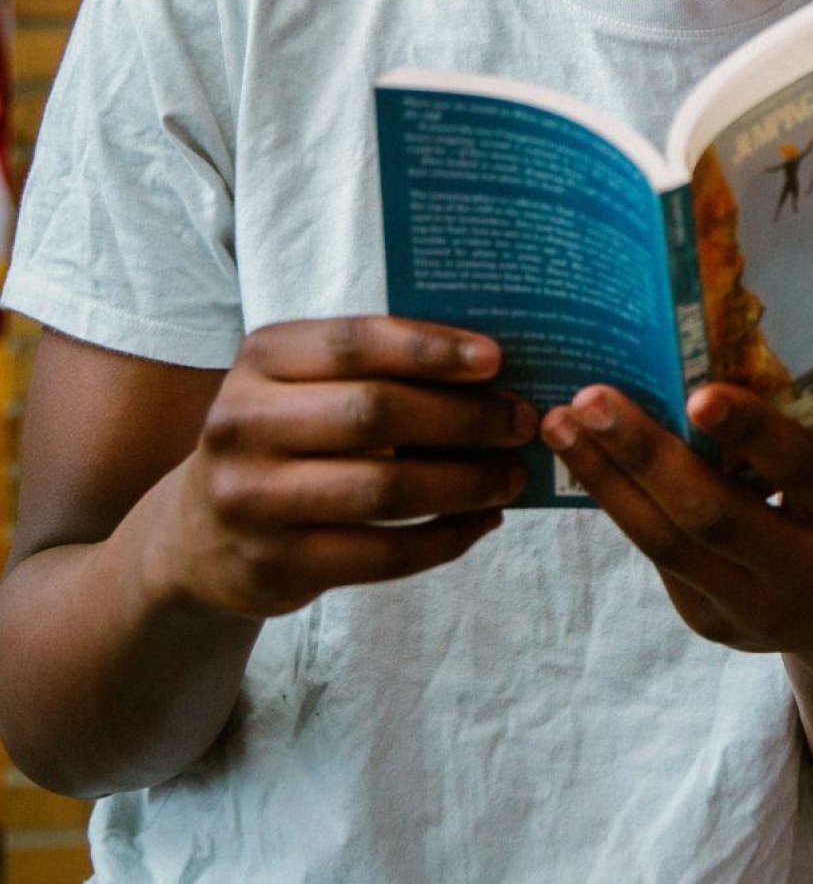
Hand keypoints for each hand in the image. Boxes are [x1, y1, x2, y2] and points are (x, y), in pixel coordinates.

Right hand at [145, 317, 532, 621]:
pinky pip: (382, 552)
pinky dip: (445, 538)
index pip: (355, 342)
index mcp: (260, 360)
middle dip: (465, 419)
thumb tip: (494, 369)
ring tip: (512, 476)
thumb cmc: (285, 438)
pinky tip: (481, 522)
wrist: (196, 535)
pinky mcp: (274, 565)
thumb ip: (377, 368)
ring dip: (467, 483)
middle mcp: (244, 424)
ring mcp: (252, 499)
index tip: (496, 359)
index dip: (430, 349)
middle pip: (376, 413)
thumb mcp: (304, 386)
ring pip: (386, 489)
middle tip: (521, 422)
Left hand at [541, 383, 812, 656]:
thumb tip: (740, 341)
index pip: (805, 470)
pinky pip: (658, 558)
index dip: (753, 432)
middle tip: (592, 399)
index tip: (698, 394)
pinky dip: (620, 503)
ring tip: (560, 425)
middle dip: (646, 455)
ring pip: (666, 543)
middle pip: (713, 515)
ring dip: (606, 479)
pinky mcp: (712, 622)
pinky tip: (586, 459)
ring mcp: (758, 609)